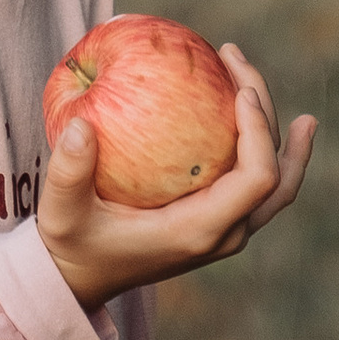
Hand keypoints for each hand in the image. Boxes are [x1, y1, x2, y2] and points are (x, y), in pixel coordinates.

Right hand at [37, 44, 315, 313]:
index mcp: (198, 231)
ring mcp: (224, 232)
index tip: (239, 89)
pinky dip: (259, 146)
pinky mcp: (216, 223)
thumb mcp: (61, 211)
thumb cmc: (71, 244)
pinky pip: (254, 184)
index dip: (260, 132)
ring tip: (254, 83)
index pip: (256, 180)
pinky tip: (244, 108)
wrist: (77, 279)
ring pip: (275, 183)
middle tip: (236, 60)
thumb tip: (80, 125)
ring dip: (272, 130)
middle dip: (269, 116)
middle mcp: (223, 235)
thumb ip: (68, 172)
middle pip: (277, 177)